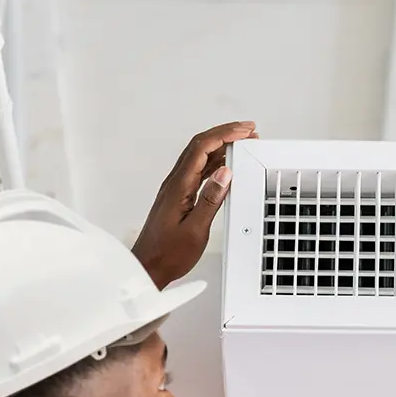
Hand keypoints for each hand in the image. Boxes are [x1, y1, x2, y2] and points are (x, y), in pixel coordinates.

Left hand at [132, 121, 257, 288]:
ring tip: (242, 143)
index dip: (224, 134)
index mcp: (178, 187)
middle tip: (247, 130)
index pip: (201, 148)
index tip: (243, 131)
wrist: (148, 267)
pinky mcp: (178, 196)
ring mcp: (176, 188)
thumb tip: (224, 174)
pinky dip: (214, 161)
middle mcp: (175, 183)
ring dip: (220, 145)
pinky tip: (226, 164)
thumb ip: (211, 200)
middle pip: (199, 145)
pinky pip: (197, 169)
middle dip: (224, 133)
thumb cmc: (168, 254)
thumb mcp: (195, 230)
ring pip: (199, 156)